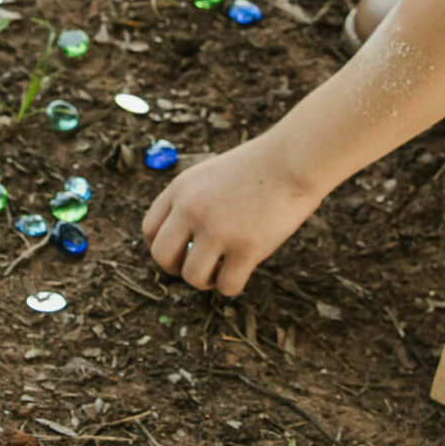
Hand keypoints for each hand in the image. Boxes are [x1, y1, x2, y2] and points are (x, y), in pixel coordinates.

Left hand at [141, 136, 328, 296]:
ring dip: (205, 281)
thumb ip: (194, 203)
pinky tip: (242, 270)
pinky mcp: (246, 248)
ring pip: (191, 277)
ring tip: (222, 270)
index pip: (150, 230)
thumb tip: (186, 245)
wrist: (294, 159)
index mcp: (180, 189)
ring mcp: (217, 230)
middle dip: (176, 269)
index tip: (182, 250)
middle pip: (161, 256)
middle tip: (199, 266)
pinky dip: (231, 285)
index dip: (164, 246)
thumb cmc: (260, 166)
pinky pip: (226, 286)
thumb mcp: (213, 175)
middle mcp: (191, 209)